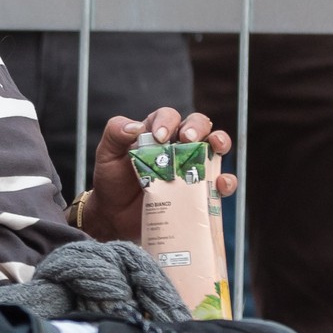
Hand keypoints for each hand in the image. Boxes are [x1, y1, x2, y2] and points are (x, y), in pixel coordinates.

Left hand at [79, 107, 234, 242]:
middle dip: (197, 127)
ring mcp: (191, 168)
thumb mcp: (107, 155)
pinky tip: (221, 183)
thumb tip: (135, 126)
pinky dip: (226, 181)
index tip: (159, 137)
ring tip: (216, 147)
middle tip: (187, 139)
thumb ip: (114, 134)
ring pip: (215, 148)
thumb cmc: (112, 181)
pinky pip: (220, 183)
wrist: (115, 216)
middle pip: (198, 126)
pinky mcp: (199, 191)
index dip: (167, 122)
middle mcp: (178, 146)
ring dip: (221, 143)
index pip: (168, 116)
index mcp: (156, 133)